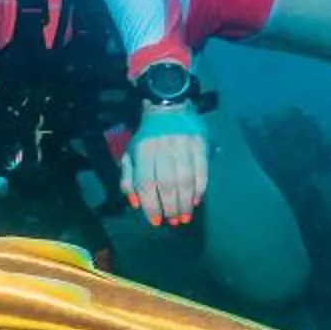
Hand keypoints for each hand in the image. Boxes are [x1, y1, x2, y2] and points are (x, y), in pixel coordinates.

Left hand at [122, 107, 210, 225]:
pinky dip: (200, 189)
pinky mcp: (200, 145)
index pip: (147, 184)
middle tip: (172, 222)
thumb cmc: (147, 137)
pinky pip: (202, 171)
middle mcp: (164, 149)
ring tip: (184, 217)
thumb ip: (128, 179)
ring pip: (186, 180)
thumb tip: (136, 204)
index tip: (156, 221)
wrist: (170, 107)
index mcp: (144, 151)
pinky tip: (196, 201)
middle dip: (170, 208)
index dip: (151, 205)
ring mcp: (184, 146)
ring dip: (185, 203)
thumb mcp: (131, 154)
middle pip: (168, 185)